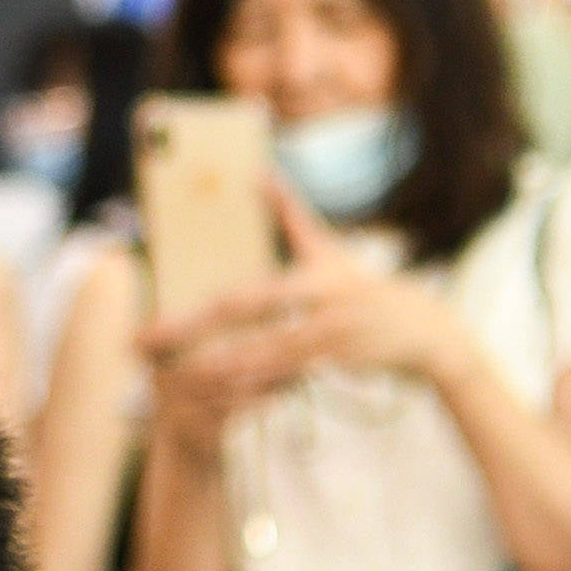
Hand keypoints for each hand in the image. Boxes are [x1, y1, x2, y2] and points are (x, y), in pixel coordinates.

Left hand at [142, 192, 464, 414]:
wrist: (425, 330)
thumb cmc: (364, 287)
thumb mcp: (330, 251)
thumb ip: (290, 215)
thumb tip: (260, 173)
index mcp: (312, 279)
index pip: (245, 297)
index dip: (197, 311)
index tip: (155, 320)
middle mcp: (321, 308)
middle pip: (246, 327)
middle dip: (190, 339)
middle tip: (146, 348)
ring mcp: (333, 340)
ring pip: (267, 361)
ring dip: (221, 372)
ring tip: (175, 379)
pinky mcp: (342, 365)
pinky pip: (291, 380)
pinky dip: (257, 389)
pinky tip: (223, 398)